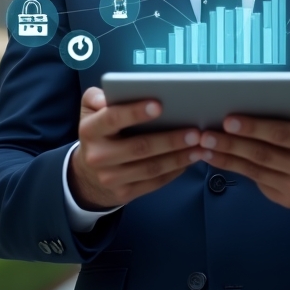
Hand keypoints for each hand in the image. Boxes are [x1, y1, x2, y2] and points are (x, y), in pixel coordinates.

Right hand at [68, 87, 204, 208]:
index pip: (112, 118)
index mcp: (90, 130)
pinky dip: (175, 171)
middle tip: (196, 131)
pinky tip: (190, 160)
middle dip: (170, 139)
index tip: (159, 104)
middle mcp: (98, 156)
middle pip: (139, 147)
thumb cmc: (100, 132)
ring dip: (179, 157)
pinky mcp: (124, 194)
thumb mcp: (90, 110)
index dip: (135, 112)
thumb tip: (109, 96)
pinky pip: (154, 182)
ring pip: (151, 168)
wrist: (89, 175)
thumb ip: (97, 97)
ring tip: (200, 147)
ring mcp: (111, 178)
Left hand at [196, 95, 289, 208]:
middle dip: (232, 142)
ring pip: (254, 169)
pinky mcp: (285, 198)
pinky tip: (215, 157)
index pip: (282, 133)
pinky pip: (255, 180)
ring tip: (204, 144)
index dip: (254, 127)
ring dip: (226, 156)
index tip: (229, 119)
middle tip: (206, 132)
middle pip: (263, 153)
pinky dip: (232, 168)